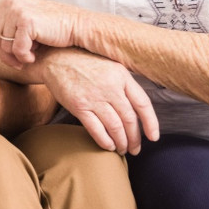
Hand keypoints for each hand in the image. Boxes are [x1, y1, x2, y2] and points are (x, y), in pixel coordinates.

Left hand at [0, 0, 83, 66]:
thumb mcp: (24, 28)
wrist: (78, 28)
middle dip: (3, 55)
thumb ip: (1, 28)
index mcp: (6, 1)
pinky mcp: (26, 21)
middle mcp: (8, 1)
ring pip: (1, 45)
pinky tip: (36, 53)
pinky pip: (15, 49)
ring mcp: (16, 9)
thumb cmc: (52, 30)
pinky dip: (25, 57)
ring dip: (15, 57)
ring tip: (29, 55)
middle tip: (19, 61)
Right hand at [35, 48, 159, 154]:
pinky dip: (104, 141)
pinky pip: (96, 129)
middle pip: (129, 119)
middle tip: (135, 149)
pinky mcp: (78, 106)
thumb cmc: (85, 63)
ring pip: (115, 127)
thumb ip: (125, 84)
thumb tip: (139, 108)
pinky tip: (108, 146)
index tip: (153, 137)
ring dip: (121, 142)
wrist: (56, 58)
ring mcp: (94, 97)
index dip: (151, 123)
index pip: (143, 104)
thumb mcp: (110, 66)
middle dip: (134, 138)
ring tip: (122, 149)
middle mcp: (110, 87)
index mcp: (121, 76)